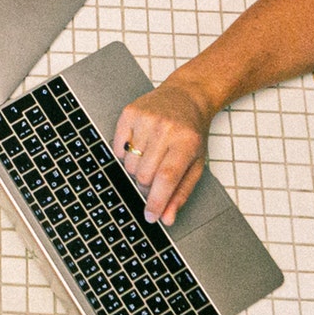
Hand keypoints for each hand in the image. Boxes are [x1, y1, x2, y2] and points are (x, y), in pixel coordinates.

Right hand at [110, 82, 216, 225]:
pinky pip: (117, 149)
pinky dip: (125, 154)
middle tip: (156, 176)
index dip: (156, 201)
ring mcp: (146, 119)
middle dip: (147, 184)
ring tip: (150, 156)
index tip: (150, 216)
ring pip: (128, 165)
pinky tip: (139, 145)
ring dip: (136, 169)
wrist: (186, 96)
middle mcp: (166, 129)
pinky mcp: (129, 113)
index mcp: (186, 142)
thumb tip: (166, 218)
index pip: (166, 179)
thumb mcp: (196, 163)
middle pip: (143, 175)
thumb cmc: (192, 132)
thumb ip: (181, 193)